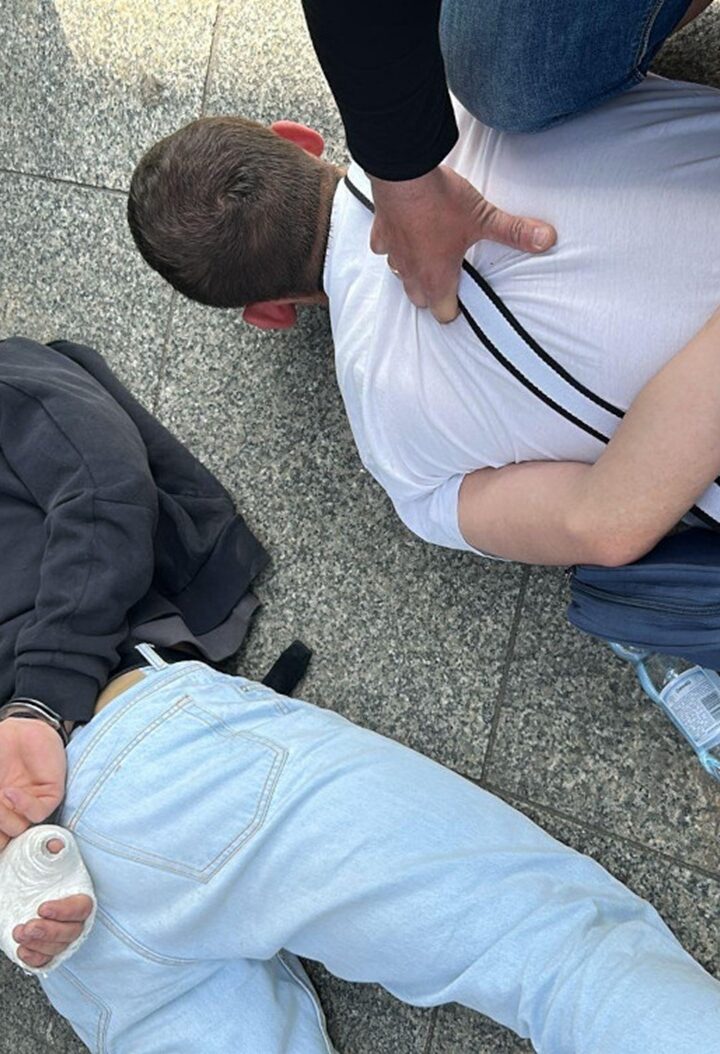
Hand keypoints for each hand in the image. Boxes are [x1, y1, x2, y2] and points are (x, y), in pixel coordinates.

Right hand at [0, 718, 66, 849]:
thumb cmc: (0, 752)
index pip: (1, 840)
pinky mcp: (50, 794)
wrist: (16, 730)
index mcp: (1, 812)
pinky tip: (9, 792)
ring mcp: (30, 805)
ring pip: (18, 829)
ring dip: (4, 817)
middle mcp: (14, 813)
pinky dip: (23, 806)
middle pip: (5, 839)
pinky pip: (38, 812)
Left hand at [13, 851, 92, 969]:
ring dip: (39, 944)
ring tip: (19, 933)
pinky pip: (46, 960)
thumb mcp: (37, 853)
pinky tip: (22, 949)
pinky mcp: (45, 946)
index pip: (81, 906)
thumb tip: (55, 845)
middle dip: (48, 932)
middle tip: (27, 927)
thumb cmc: (31, 865)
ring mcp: (59, 932)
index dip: (64, 911)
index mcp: (77, 891)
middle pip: (71, 931)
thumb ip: (47, 848)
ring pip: (59, 947)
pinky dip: (34, 958)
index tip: (42, 908)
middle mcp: (71, 915)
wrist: (14, 880)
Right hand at [370, 165, 555, 322]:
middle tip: (452, 280)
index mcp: (436, 277)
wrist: (403, 172)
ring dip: (414, 272)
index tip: (466, 302)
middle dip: (434, 295)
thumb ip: (514, 232)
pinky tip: (405, 234)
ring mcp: (393, 253)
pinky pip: (384, 249)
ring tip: (430, 257)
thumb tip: (545, 239)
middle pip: (420, 299)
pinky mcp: (381, 233)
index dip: (456, 311)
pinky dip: (394, 246)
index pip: (443, 313)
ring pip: (401, 276)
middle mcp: (411, 272)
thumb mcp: (483, 218)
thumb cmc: (438, 201)